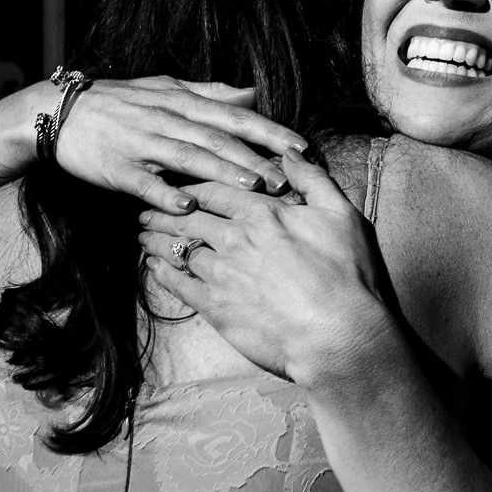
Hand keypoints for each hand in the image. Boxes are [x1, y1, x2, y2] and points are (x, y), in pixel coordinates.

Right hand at [51, 76, 308, 214]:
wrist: (59, 111)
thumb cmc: (119, 101)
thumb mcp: (166, 87)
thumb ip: (210, 93)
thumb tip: (253, 92)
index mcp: (182, 102)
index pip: (235, 116)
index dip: (269, 132)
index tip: (301, 148)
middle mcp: (167, 119)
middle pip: (219, 139)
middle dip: (256, 159)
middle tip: (288, 181)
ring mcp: (141, 143)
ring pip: (189, 156)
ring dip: (222, 172)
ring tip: (252, 188)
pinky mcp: (117, 167)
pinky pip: (144, 181)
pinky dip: (165, 192)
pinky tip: (187, 206)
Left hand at [136, 150, 392, 383]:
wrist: (339, 337)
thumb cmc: (347, 276)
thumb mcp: (342, 216)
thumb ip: (313, 180)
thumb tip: (290, 155)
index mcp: (262, 212)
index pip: (214, 190)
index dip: (192, 186)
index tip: (178, 185)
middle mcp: (235, 239)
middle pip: (187, 216)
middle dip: (164, 209)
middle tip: (148, 208)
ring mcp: (221, 274)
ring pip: (177, 248)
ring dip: (157, 239)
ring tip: (145, 235)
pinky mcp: (215, 308)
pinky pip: (177, 284)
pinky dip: (161, 272)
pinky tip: (154, 268)